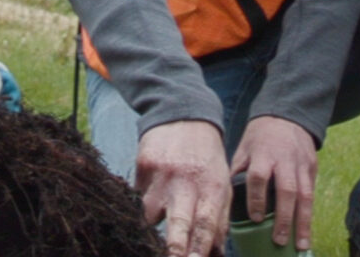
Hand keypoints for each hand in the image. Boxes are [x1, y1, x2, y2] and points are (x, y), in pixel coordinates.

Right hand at [134, 120, 230, 256]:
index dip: (199, 247)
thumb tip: (215, 253)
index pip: (206, 223)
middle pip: (178, 222)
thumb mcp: (221, 183)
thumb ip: (219, 219)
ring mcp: (161, 174)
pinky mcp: (142, 166)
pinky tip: (152, 189)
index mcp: (211, 187)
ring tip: (159, 213)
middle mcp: (186, 182)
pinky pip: (138, 195)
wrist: (183, 116)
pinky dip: (143, 200)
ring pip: (149, 213)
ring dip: (153, 221)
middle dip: (174, 247)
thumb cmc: (206, 158)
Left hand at [230, 115, 317, 251]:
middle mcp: (285, 160)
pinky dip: (309, 214)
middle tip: (279, 240)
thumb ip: (238, 171)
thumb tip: (226, 197)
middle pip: (286, 190)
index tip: (255, 218)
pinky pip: (312, 194)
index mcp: (263, 153)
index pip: (259, 177)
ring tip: (300, 245)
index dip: (257, 198)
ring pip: (305, 196)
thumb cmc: (261, 136)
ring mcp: (302, 165)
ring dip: (303, 223)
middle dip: (284, 218)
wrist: (288, 116)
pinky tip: (306, 232)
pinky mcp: (313, 168)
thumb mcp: (244, 147)